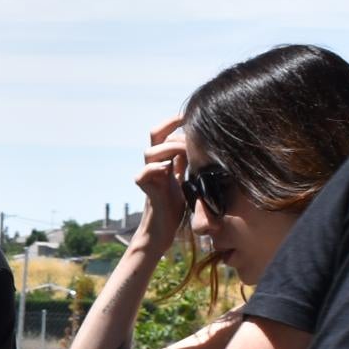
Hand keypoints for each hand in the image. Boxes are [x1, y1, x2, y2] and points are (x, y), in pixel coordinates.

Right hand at [132, 116, 188, 257]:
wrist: (161, 233)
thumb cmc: (175, 208)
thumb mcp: (187, 181)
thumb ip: (188, 164)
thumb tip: (206, 147)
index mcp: (165, 160)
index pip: (164, 132)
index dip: (176, 121)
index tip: (192, 115)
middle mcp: (155, 166)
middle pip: (154, 134)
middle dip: (171, 126)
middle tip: (190, 127)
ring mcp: (150, 178)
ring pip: (149, 152)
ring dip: (169, 148)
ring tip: (185, 152)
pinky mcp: (148, 193)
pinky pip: (142, 175)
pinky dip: (155, 170)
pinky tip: (169, 171)